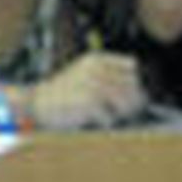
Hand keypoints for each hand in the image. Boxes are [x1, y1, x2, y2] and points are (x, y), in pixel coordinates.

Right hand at [26, 52, 145, 129]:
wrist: (38, 102)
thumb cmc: (65, 93)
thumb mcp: (86, 76)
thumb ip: (111, 79)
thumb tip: (144, 95)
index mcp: (97, 59)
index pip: (133, 66)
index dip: (137, 81)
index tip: (134, 92)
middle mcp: (98, 69)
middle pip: (134, 85)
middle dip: (132, 101)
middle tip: (120, 110)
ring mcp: (94, 85)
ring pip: (127, 102)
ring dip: (121, 113)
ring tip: (107, 114)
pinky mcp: (90, 103)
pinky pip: (111, 117)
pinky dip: (105, 122)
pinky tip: (92, 118)